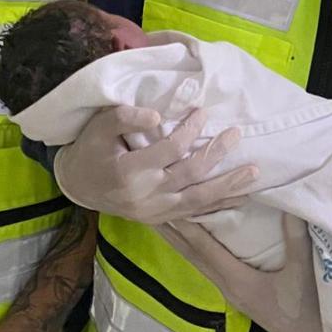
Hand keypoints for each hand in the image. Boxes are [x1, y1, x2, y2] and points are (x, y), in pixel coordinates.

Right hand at [54, 106, 254, 224]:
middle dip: (216, 154)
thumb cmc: (90, 149)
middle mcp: (144, 196)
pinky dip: (217, 205)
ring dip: (227, 187)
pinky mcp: (159, 219)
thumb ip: (125, 117)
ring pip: (197, 201)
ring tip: (254, 174)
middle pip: (190, 175)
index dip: (190, 130)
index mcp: (129, 171)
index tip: (204, 113)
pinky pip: (193, 214)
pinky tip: (239, 198)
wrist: (77, 185)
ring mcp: (153, 211)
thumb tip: (156, 114)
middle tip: (237, 135)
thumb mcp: (99, 126)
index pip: (170, 149)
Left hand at [164, 214, 325, 331]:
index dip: (187, 227)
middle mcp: (228, 285)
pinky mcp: (238, 292)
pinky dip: (197, 249)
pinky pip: (210, 266)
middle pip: (193, 256)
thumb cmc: (308, 306)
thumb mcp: (304, 270)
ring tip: (164, 221)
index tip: (169, 206)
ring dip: (181, 241)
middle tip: (151, 209)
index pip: (206, 249)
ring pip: (198, 262)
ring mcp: (232, 291)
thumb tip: (287, 203)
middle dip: (173, 233)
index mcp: (238, 280)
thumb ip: (295, 237)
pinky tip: (195, 240)